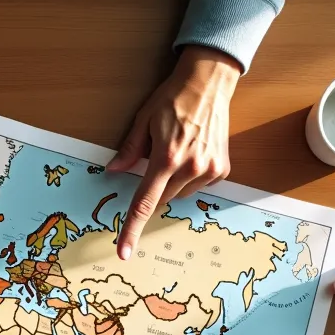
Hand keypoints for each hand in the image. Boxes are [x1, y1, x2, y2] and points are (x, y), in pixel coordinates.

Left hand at [108, 46, 239, 260]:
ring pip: (179, 193)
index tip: (124, 251)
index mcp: (166, 158)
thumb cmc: (174, 98)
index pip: (144, 202)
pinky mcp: (221, 170)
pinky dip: (190, 175)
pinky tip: (193, 151)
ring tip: (178, 149)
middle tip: (157, 158)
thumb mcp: (144, 120)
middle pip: (161, 198)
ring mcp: (208, 171)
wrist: (209, 84)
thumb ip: (130, 150)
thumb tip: (113, 170)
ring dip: (173, 180)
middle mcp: (190, 168)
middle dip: (154, 186)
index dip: (132, 228)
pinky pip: (197, 186)